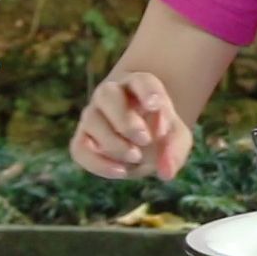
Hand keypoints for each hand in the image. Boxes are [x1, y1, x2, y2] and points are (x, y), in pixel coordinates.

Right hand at [70, 72, 192, 180]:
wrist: (142, 142)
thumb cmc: (160, 133)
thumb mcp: (176, 140)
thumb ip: (174, 151)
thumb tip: (166, 174)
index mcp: (137, 85)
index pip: (141, 81)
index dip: (148, 92)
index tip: (157, 106)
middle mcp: (111, 95)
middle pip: (108, 94)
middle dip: (125, 119)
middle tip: (144, 139)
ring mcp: (93, 115)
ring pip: (91, 119)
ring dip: (113, 142)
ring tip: (136, 157)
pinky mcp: (82, 139)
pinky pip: (80, 148)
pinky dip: (98, 163)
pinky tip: (121, 171)